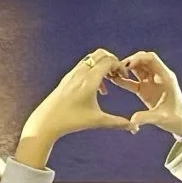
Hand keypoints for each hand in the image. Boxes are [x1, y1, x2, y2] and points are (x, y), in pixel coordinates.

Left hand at [19, 49, 130, 166]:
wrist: (46, 121)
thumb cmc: (71, 121)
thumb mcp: (96, 121)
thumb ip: (117, 123)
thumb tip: (135, 128)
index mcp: (89, 80)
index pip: (109, 60)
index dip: (120, 65)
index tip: (124, 76)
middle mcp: (80, 73)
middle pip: (101, 54)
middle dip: (112, 61)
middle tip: (118, 74)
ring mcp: (72, 74)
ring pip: (91, 59)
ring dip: (102, 66)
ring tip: (109, 81)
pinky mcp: (67, 78)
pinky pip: (84, 66)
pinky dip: (94, 70)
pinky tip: (97, 89)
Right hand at [114, 53, 181, 137]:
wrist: (181, 123)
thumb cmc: (175, 119)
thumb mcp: (161, 118)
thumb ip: (146, 117)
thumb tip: (132, 120)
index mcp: (165, 77)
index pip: (151, 59)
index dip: (138, 58)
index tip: (126, 65)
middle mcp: (158, 76)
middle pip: (142, 60)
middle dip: (129, 61)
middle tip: (116, 69)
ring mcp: (151, 82)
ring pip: (137, 68)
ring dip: (125, 68)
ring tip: (112, 73)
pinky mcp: (145, 89)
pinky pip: (132, 81)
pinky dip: (123, 79)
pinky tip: (113, 80)